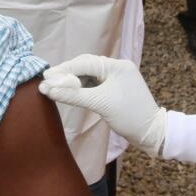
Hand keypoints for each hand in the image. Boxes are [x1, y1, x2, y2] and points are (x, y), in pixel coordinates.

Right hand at [39, 55, 165, 155]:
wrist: (151, 132)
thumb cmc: (128, 116)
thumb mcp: (99, 104)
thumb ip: (73, 95)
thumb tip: (47, 89)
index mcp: (116, 66)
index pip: (84, 63)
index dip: (63, 69)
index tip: (45, 77)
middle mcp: (117, 67)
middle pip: (86, 66)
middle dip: (66, 73)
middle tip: (47, 81)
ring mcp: (118, 77)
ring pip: (89, 74)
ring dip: (73, 80)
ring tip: (55, 86)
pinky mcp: (116, 87)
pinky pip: (95, 82)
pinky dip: (82, 86)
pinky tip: (70, 91)